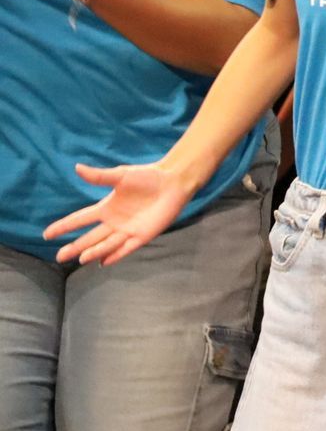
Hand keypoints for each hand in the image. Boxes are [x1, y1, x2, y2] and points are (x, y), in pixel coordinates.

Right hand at [46, 160, 193, 264]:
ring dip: (94, 252)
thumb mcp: (121, 175)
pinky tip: (103, 262)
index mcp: (106, 208)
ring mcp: (128, 230)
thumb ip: (99, 176)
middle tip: (59, 257)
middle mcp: (114, 222)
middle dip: (75, 247)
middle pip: (90, 237)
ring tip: (81, 259)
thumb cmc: (147, 177)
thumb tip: (77, 167)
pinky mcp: (143, 235)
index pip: (79, 219)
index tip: (46, 234)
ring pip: (106, 244)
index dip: (64, 226)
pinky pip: (126, 248)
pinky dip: (115, 255)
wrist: (173, 182)